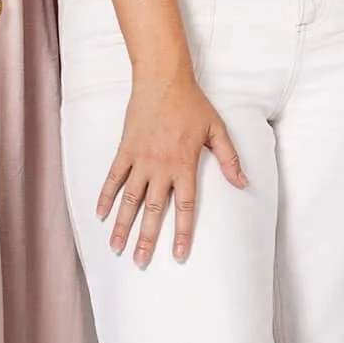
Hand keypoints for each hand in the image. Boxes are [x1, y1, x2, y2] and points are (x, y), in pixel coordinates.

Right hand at [98, 68, 245, 265]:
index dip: (182, 232)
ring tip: (116, 248)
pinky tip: (101, 215)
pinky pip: (113, 178)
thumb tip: (243, 183)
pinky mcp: (124, 150)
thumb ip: (229, 159)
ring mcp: (140, 159)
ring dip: (122, 225)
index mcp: (184, 164)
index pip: (184, 206)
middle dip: (146, 239)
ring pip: (129, 200)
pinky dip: (106, 197)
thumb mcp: (217, 130)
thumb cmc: (192, 104)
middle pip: (152, 210)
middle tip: (141, 263)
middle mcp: (160, 166)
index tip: (178, 255)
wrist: (163, 79)